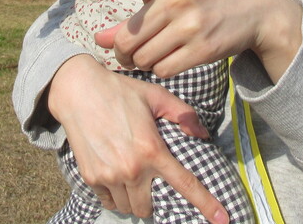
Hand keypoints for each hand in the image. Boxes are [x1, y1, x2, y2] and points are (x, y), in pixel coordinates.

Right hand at [48, 55, 227, 223]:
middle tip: (150, 181)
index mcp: (153, 150)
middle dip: (153, 200)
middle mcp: (131, 169)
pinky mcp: (91, 178)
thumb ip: (184, 115)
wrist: (79, 91)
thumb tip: (203, 134)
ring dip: (134, 199)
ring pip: (129, 208)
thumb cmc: (121, 91)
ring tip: (132, 177)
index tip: (223, 221)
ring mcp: (109, 176)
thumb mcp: (157, 96)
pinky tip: (115, 176)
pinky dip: (115, 196)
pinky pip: (109, 201)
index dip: (206, 204)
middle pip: (148, 208)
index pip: (185, 184)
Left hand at [85, 0, 302, 82]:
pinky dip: (162, 69)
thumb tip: (100, 39)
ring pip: (144, 59)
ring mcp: (191, 24)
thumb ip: (134, 16)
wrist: (256, 5)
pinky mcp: (204, 48)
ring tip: (157, 52)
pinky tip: (173, 58)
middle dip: (124, 52)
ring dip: (144, 62)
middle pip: (129, 40)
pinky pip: (163, 70)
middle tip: (129, 53)